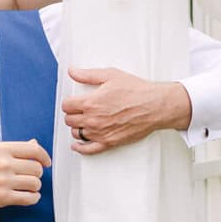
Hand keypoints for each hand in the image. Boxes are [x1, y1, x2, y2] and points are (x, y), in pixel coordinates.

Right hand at [0, 140, 52, 217]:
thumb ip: (13, 150)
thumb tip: (34, 144)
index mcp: (1, 149)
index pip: (33, 150)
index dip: (44, 157)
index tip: (46, 162)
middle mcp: (3, 163)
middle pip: (36, 168)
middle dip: (37, 174)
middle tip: (30, 177)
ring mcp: (3, 181)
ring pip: (35, 183)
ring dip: (34, 187)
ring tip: (27, 188)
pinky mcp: (2, 197)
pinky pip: (29, 198)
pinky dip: (32, 198)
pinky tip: (28, 196)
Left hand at [63, 68, 191, 153]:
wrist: (154, 106)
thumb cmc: (136, 90)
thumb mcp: (110, 75)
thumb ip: (87, 75)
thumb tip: (72, 71)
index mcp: (90, 103)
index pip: (66, 106)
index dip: (69, 103)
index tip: (73, 102)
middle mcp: (92, 120)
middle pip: (69, 120)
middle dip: (72, 114)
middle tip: (79, 111)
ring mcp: (99, 133)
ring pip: (76, 133)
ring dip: (77, 128)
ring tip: (83, 122)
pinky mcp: (108, 143)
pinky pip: (88, 150)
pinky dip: (80, 148)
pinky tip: (77, 145)